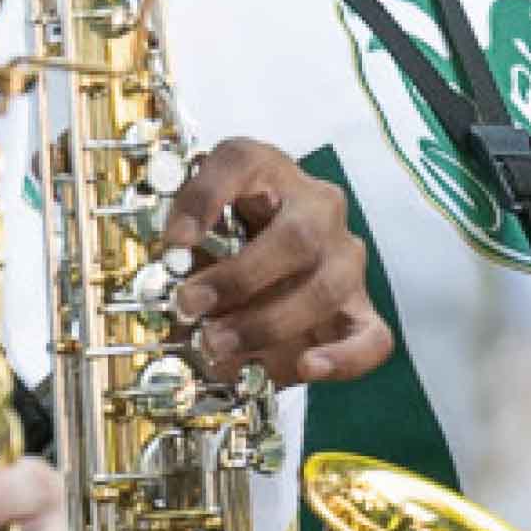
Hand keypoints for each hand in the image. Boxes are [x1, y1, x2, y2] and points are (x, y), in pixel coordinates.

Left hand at [166, 137, 392, 386]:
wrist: (277, 274)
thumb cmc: (233, 249)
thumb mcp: (201, 241)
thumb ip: (184, 261)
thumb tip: (160, 300)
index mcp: (268, 175)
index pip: (243, 162)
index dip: (206, 197)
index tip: (174, 241)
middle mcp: (316, 209)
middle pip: (297, 235)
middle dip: (239, 278)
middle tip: (190, 305)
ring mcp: (344, 259)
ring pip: (327, 287)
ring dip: (268, 323)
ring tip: (219, 345)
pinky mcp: (361, 311)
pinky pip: (371, 337)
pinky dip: (342, 358)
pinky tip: (307, 367)